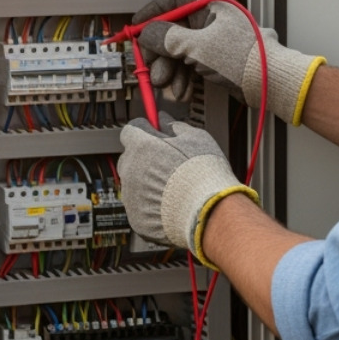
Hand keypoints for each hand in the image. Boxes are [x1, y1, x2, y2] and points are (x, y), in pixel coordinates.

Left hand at [117, 112, 257, 266]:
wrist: (209, 211)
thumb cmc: (204, 174)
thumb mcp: (196, 138)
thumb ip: (175, 126)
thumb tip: (165, 121)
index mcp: (142, 147)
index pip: (131, 131)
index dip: (145, 131)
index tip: (154, 133)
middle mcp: (131, 170)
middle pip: (129, 158)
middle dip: (144, 158)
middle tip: (167, 162)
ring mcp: (131, 196)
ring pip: (133, 184)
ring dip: (146, 182)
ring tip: (173, 187)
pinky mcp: (136, 218)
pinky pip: (139, 207)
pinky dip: (150, 205)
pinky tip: (170, 204)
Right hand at [134, 0, 324, 124]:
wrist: (270, 83)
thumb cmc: (244, 59)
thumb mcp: (197, 46)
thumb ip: (167, 38)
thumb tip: (146, 33)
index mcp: (210, 6)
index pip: (173, 0)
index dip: (152, 13)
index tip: (136, 27)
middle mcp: (211, 20)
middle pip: (172, 30)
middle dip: (159, 53)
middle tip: (150, 68)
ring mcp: (213, 40)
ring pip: (180, 51)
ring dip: (170, 70)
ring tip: (167, 86)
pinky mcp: (216, 59)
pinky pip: (191, 65)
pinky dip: (183, 78)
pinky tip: (182, 91)